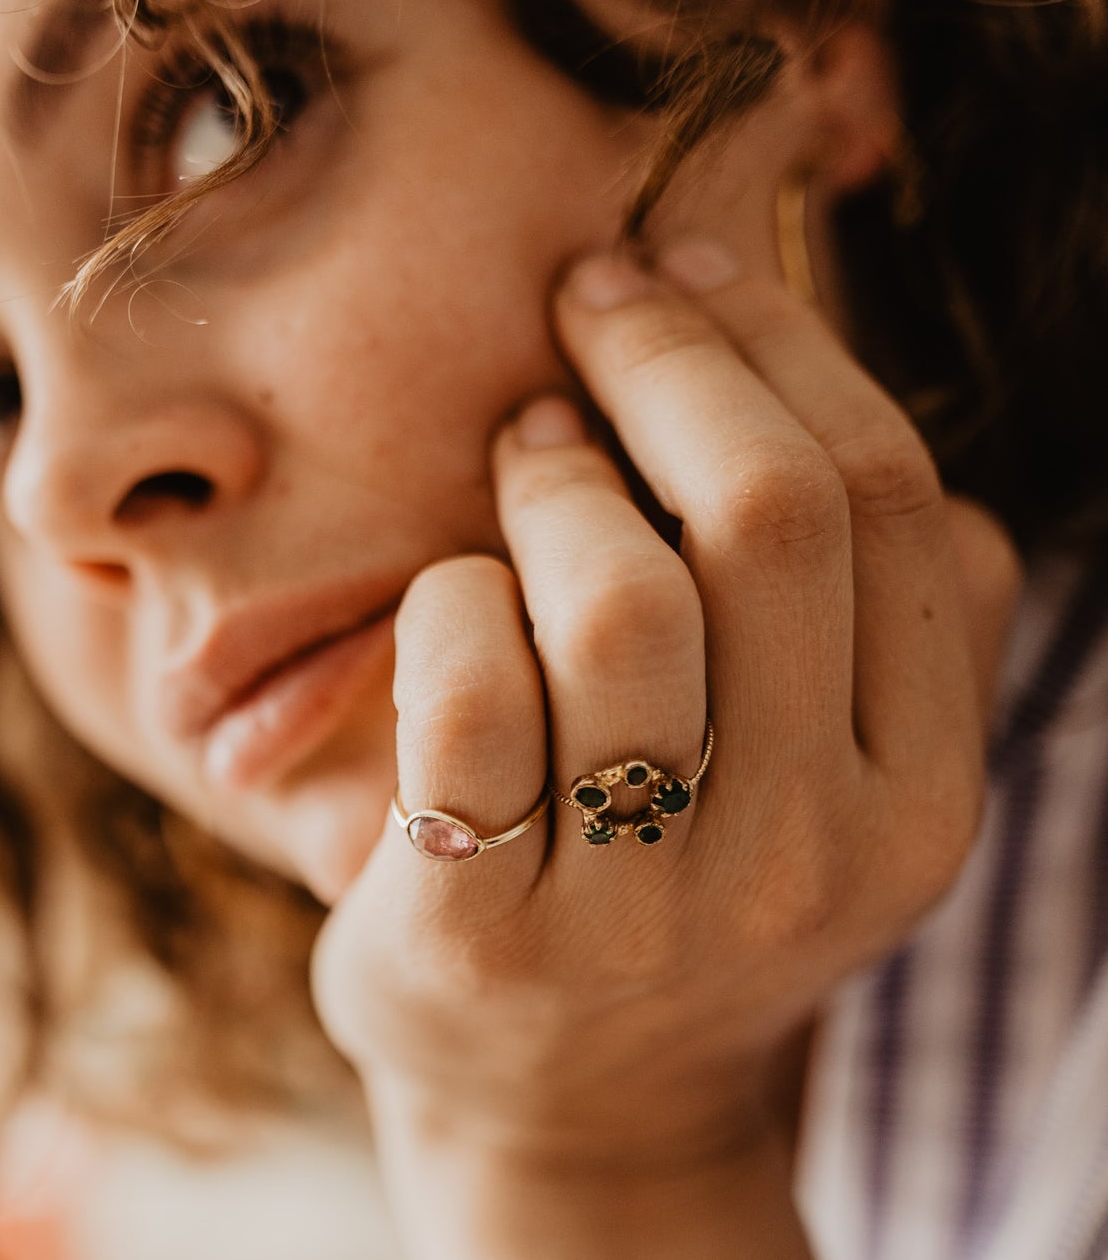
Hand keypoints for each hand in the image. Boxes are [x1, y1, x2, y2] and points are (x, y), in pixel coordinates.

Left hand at [312, 238, 1019, 1253]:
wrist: (569, 1102)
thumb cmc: (685, 881)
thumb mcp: (827, 777)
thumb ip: (886, 625)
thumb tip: (857, 431)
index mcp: (918, 791)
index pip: (887, 502)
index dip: (781, 347)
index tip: (691, 269)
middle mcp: (810, 852)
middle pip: (770, 519)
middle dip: (668, 359)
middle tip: (591, 296)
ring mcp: (646, 904)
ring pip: (620, 602)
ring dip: (555, 478)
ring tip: (525, 442)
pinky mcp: (483, 930)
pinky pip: (470, 694)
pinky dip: (452, 597)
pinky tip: (453, 589)